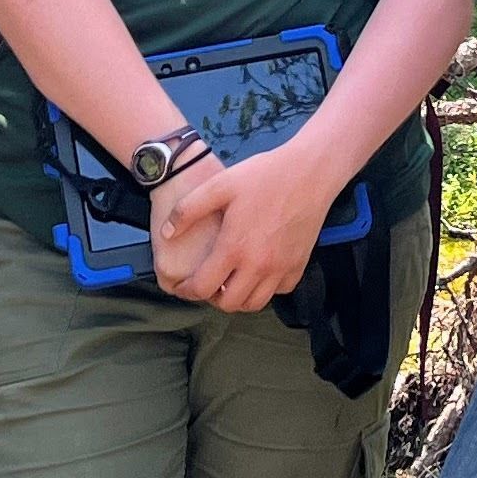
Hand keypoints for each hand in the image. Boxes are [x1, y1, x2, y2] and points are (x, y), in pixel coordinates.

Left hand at [154, 139, 340, 313]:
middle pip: (229, 304)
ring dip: (238, 298)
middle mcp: (258, 265)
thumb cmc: (264, 176)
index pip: (203, 288)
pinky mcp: (299, 265)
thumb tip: (166, 233)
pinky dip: (264, 289)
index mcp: (234, 247)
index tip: (181, 287)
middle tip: (207, 283)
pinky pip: (278, 292)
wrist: (310, 172)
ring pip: (255, 303)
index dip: (186, 291)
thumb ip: (188, 210)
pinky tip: (257, 271)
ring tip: (230, 280)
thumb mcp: (220, 184)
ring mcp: (281, 268)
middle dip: (212, 298)